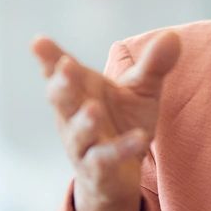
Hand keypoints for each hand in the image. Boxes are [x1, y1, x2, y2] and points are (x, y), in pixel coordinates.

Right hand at [31, 31, 181, 210]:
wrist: (120, 174)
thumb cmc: (123, 122)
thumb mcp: (141, 91)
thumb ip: (153, 65)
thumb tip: (172, 36)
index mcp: (79, 92)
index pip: (58, 72)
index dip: (48, 57)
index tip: (38, 42)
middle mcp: (72, 117)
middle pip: (61, 99)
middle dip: (62, 83)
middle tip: (64, 66)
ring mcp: (82, 145)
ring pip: (78, 133)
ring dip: (84, 121)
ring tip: (93, 108)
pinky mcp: (98, 170)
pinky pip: (106, 159)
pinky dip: (121, 149)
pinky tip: (140, 138)